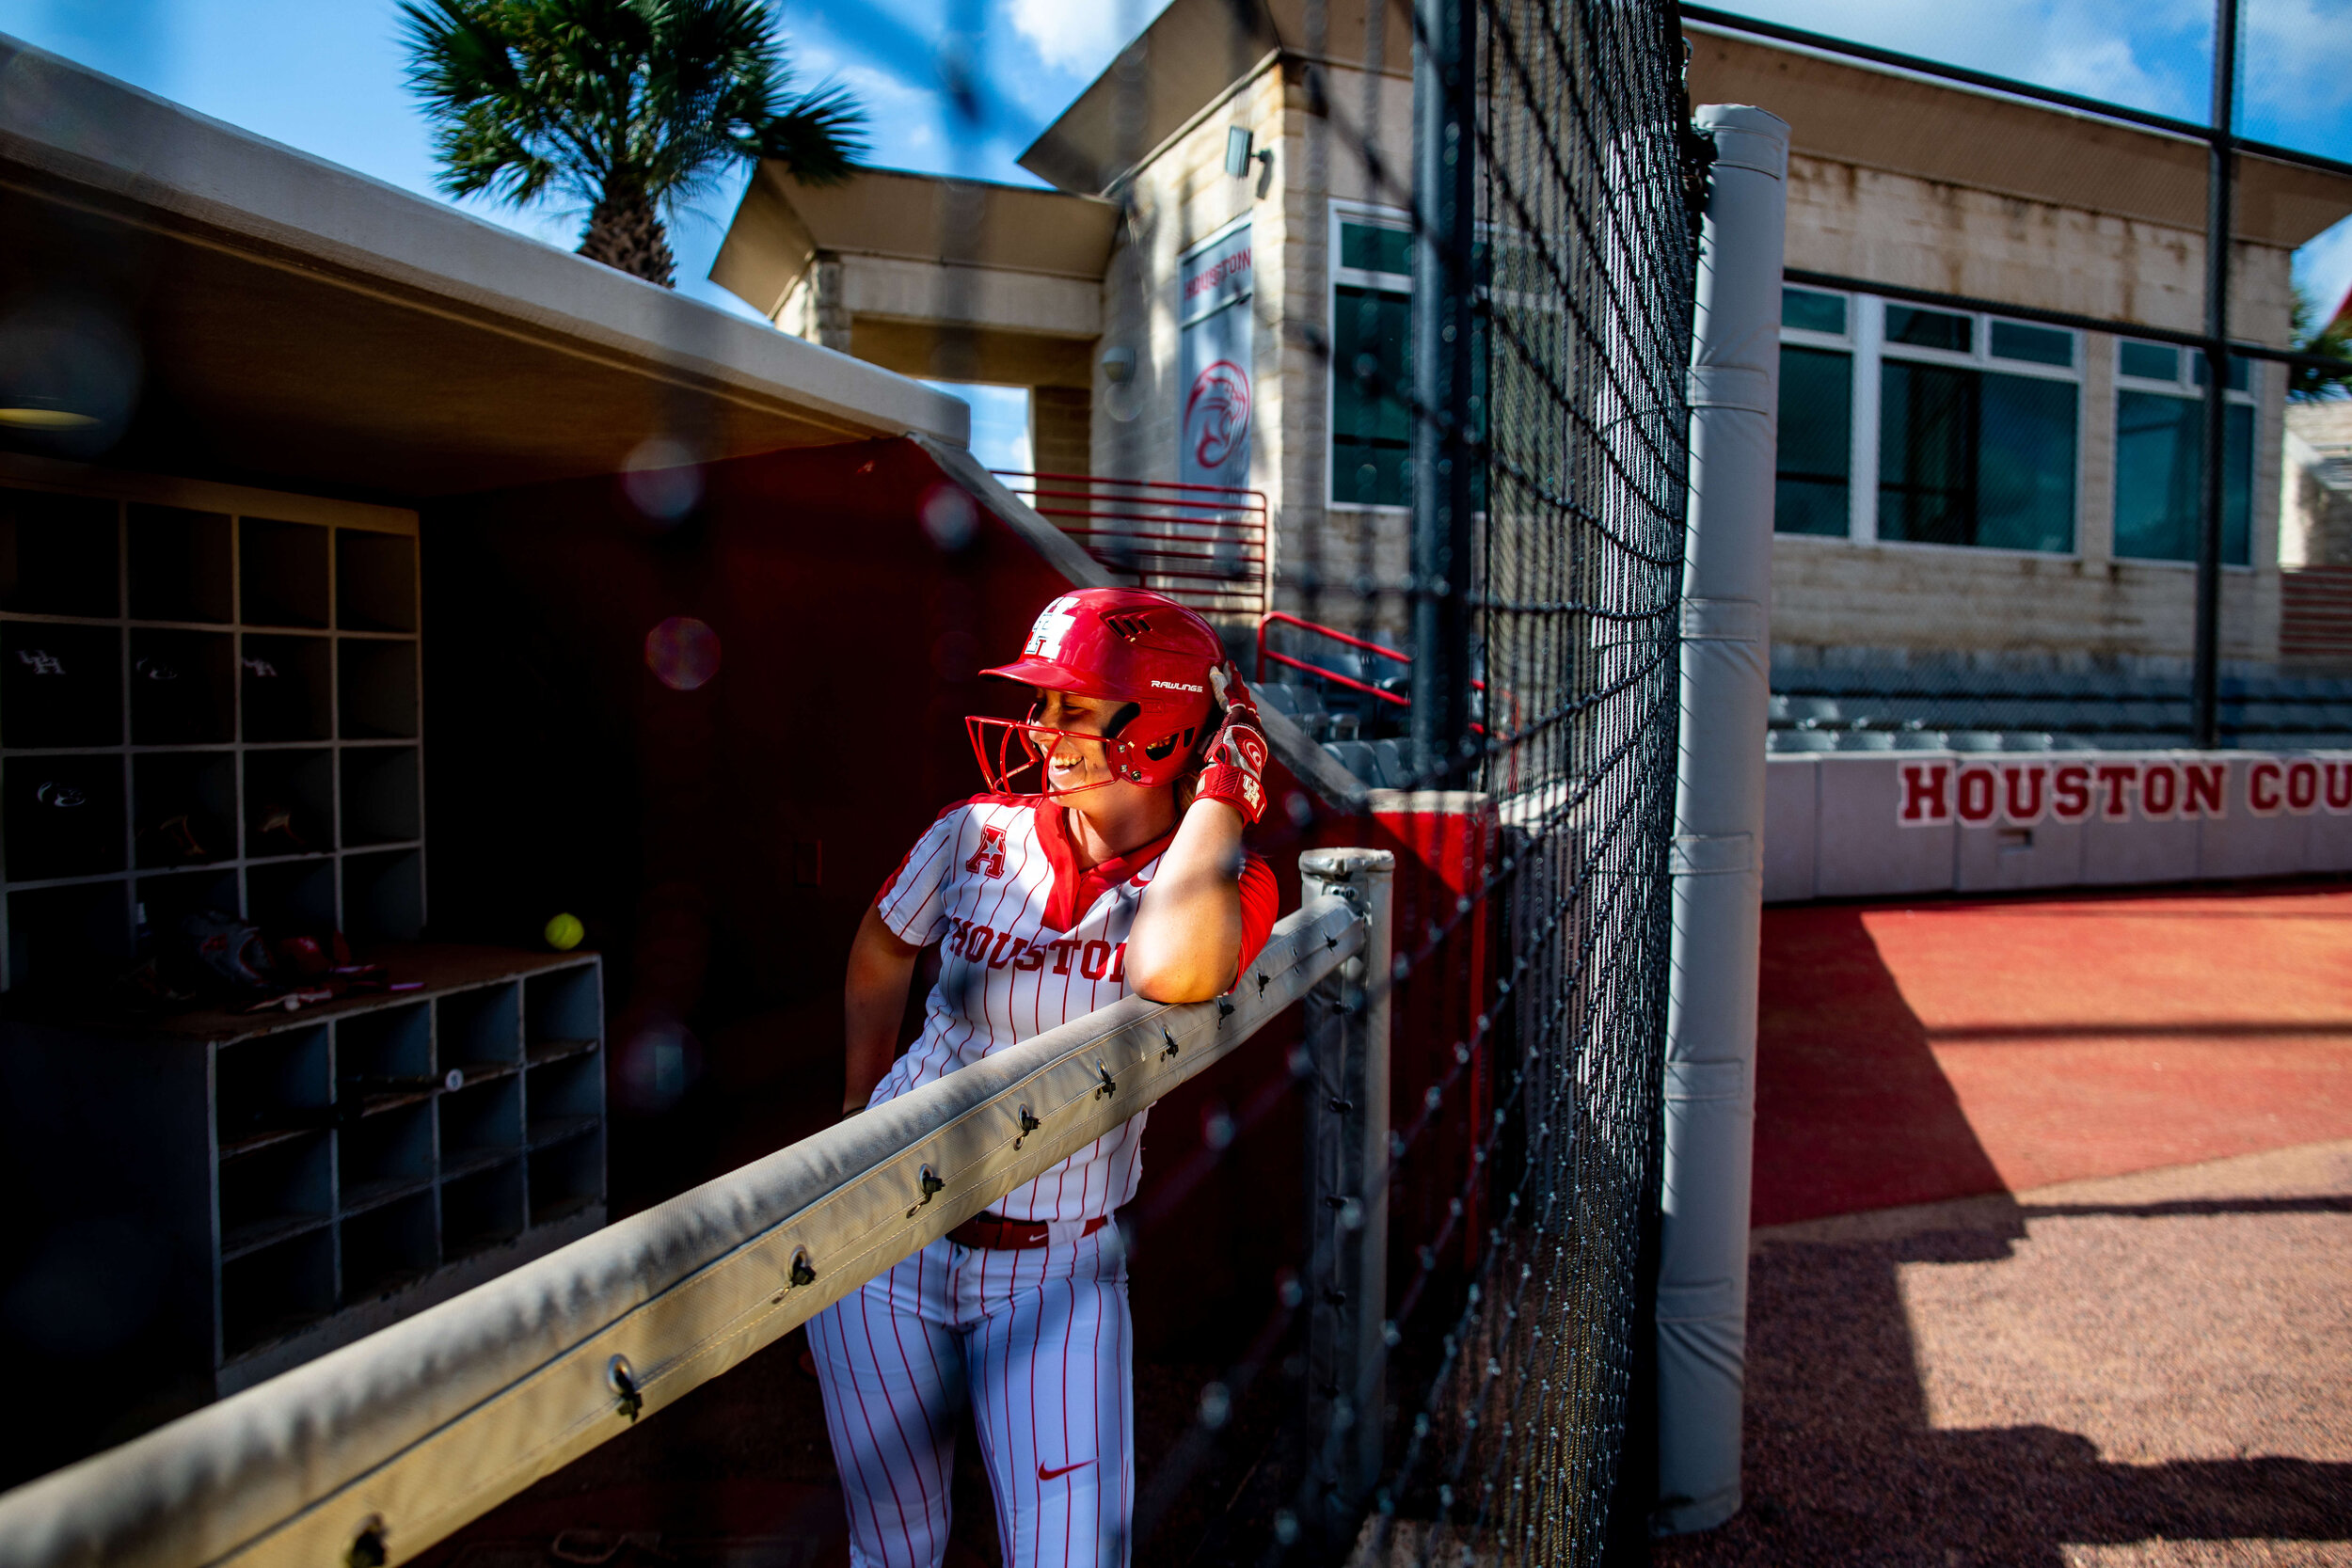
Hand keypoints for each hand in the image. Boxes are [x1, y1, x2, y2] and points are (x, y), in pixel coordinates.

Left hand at [1195, 664, 1268, 823]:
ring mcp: (1246, 719)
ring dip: (1232, 679)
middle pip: (1247, 702)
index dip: (1245, 708)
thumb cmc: (1230, 779)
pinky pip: (1226, 693)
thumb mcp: (1227, 770)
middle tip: (1237, 675)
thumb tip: (1211, 768)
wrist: (1235, 776)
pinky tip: (1216, 670)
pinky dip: (1220, 681)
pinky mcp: (1234, 714)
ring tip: (1229, 666)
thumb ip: (1220, 762)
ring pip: (1239, 694)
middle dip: (1241, 688)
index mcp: (1253, 741)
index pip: (1249, 720)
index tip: (1244, 701)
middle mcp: (1253, 727)